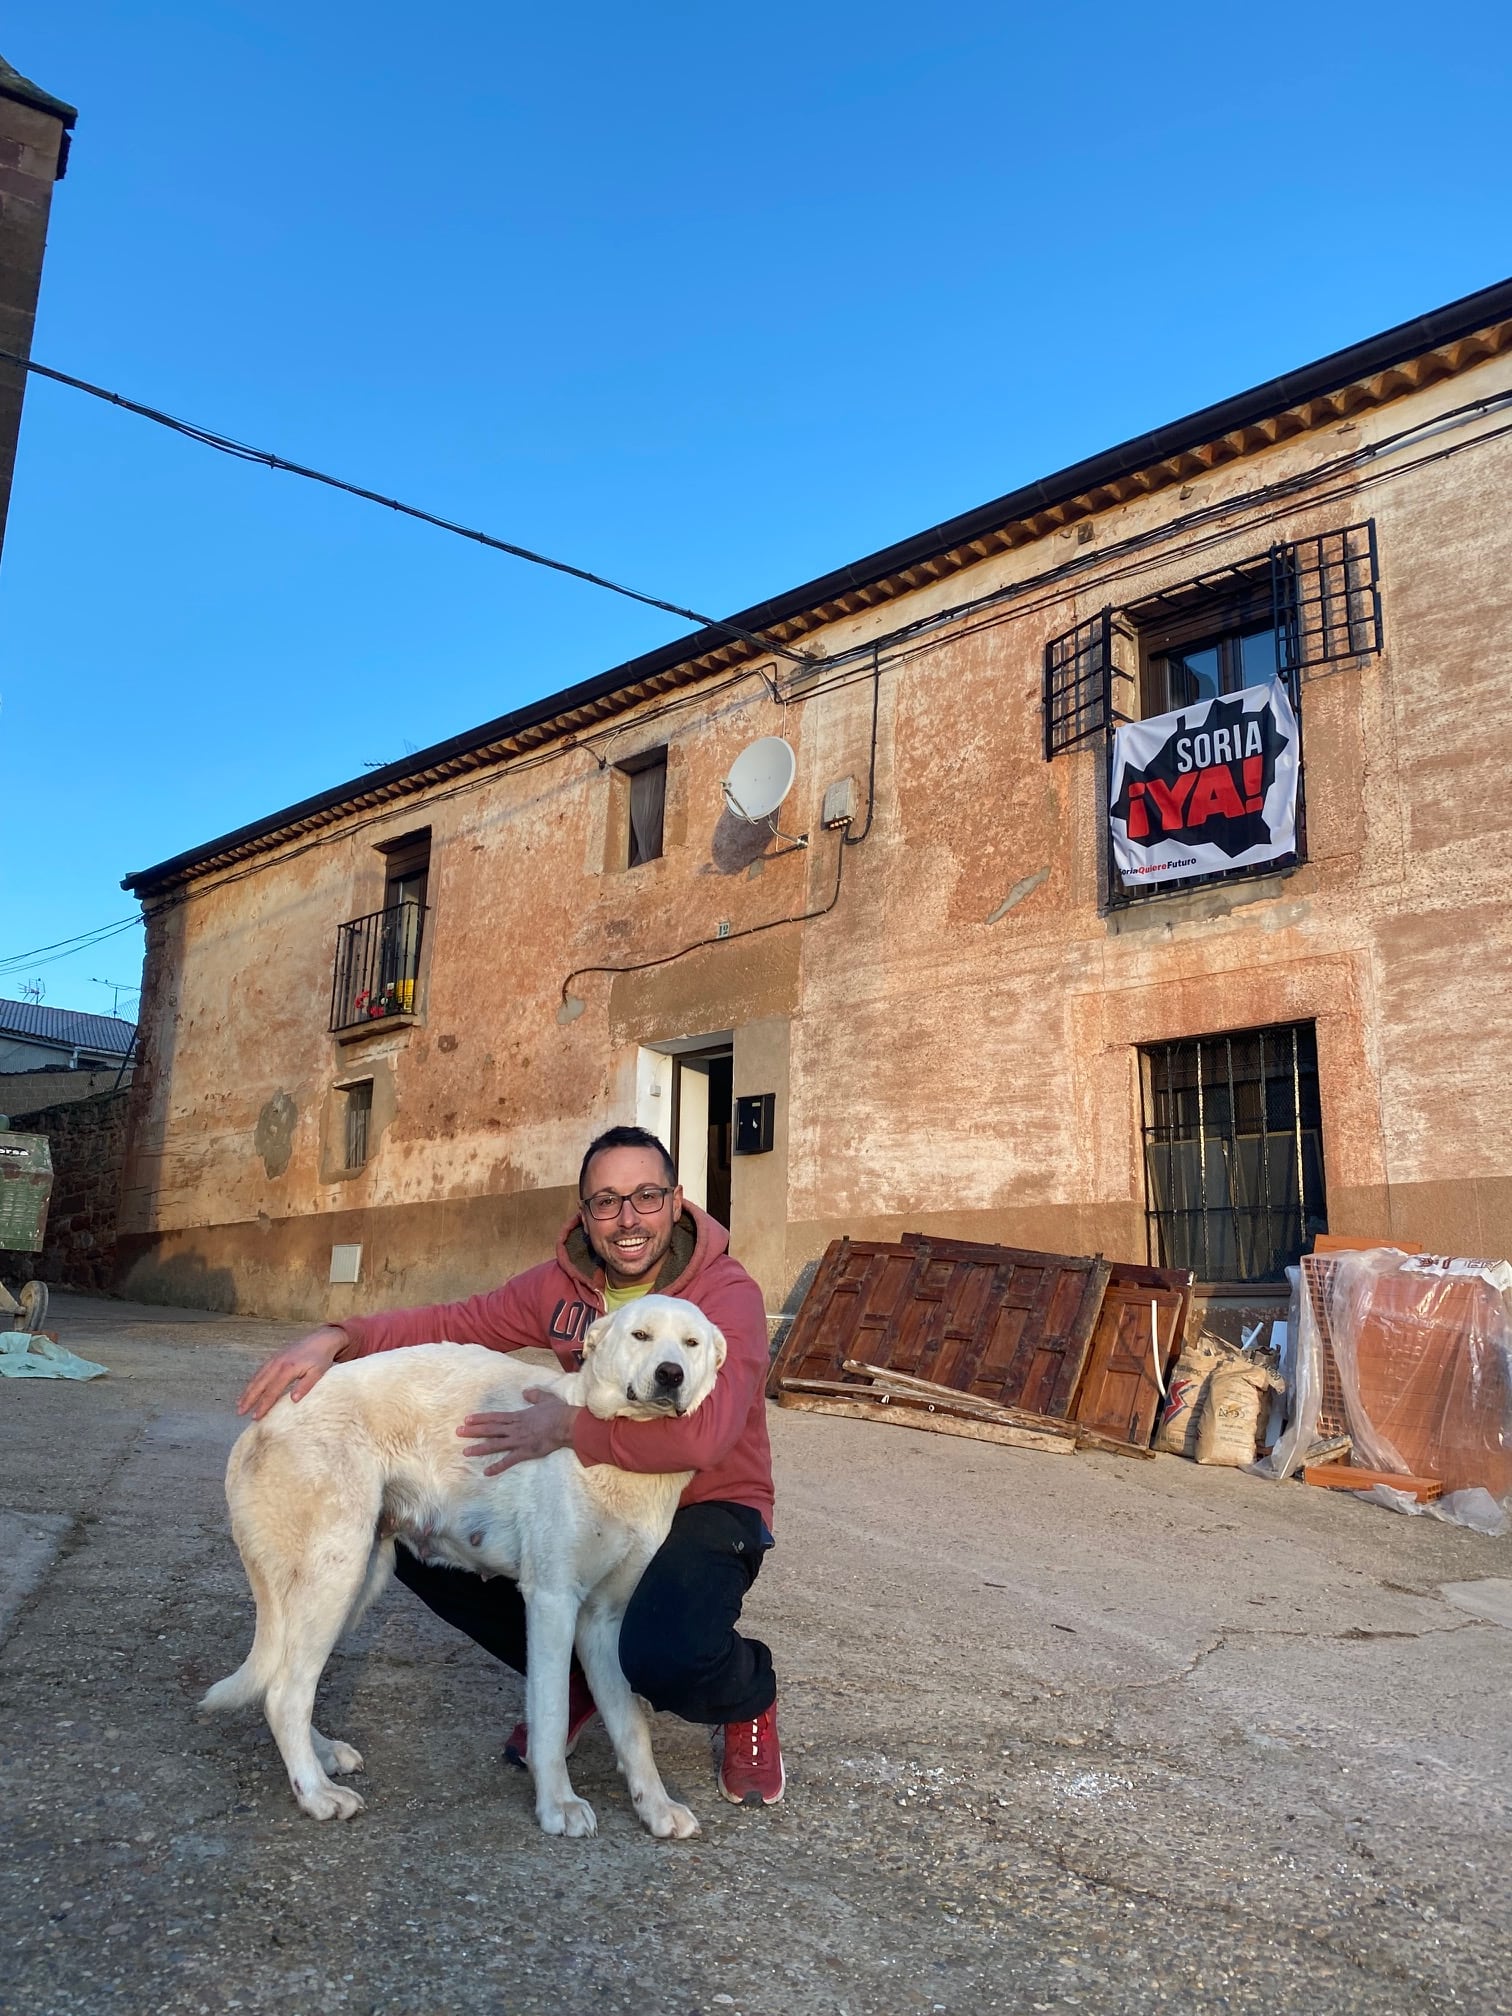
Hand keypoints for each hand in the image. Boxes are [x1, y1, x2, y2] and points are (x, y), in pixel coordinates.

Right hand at [237, 1326, 348, 1419]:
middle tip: (239, 1413)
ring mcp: (274, 1359)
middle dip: (249, 1399)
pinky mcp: (274, 1357)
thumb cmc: (320, 1358)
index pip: (272, 1391)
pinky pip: (260, 1371)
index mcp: (288, 1369)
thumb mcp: (318, 1372)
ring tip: (239, 1404)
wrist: (322, 1339)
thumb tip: (293, 1400)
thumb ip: (305, 1386)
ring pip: (257, 1377)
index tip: (255, 1417)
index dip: (263, 1405)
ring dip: (247, 1391)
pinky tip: (248, 1389)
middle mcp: (277, 1364)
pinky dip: (252, 1381)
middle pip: (259, 1384)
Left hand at [459, 1388, 578, 1475]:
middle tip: (458, 1432)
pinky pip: (508, 1461)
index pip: (495, 1417)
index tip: (467, 1419)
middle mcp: (515, 1429)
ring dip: (479, 1448)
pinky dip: (497, 1467)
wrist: (567, 1425)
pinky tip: (486, 1472)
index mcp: (518, 1416)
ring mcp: (519, 1441)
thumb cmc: (558, 1412)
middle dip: (473, 1431)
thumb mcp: (546, 1399)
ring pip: (495, 1445)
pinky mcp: (525, 1452)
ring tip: (465, 1451)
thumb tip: (526, 1392)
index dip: (480, 1418)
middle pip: (490, 1430)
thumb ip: (534, 1395)